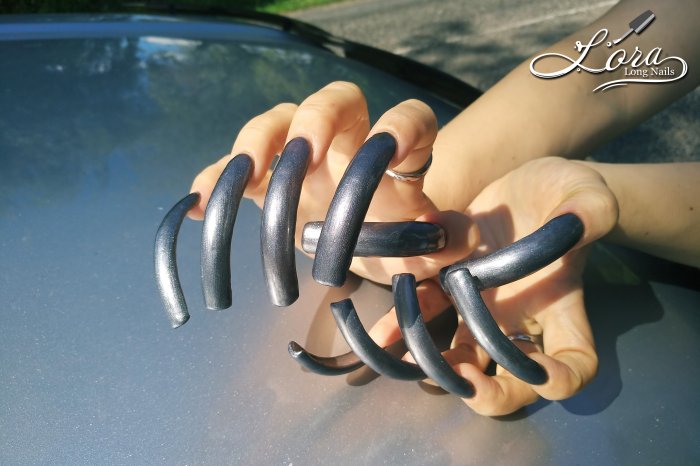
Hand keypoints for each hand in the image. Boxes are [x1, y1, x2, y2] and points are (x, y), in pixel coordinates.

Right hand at [189, 82, 477, 283]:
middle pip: (335, 102)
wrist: (363, 247)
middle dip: (318, 117)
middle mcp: (347, 144)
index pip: (408, 120)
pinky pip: (236, 170)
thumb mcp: (428, 249)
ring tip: (247, 171)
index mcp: (393, 155)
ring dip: (259, 141)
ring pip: (279, 123)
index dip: (404, 124)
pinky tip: (198, 203)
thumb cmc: (397, 240)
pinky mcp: (267, 183)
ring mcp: (302, 158)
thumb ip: (448, 244)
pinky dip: (214, 180)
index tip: (395, 145)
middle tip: (306, 151)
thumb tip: (454, 240)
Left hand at [369, 157, 618, 414]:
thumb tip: (580, 220)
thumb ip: (591, 210)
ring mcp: (482, 306)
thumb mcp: (585, 192)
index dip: (562, 379)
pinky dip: (404, 327)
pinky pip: (426, 314)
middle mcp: (520, 317)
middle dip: (493, 394)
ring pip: (464, 359)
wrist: (526, 185)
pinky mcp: (450, 285)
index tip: (544, 374)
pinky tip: (383, 335)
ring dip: (442, 371)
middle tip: (470, 387)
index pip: (575, 360)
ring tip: (418, 366)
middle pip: (514, 380)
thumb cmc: (565, 192)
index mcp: (560, 304)